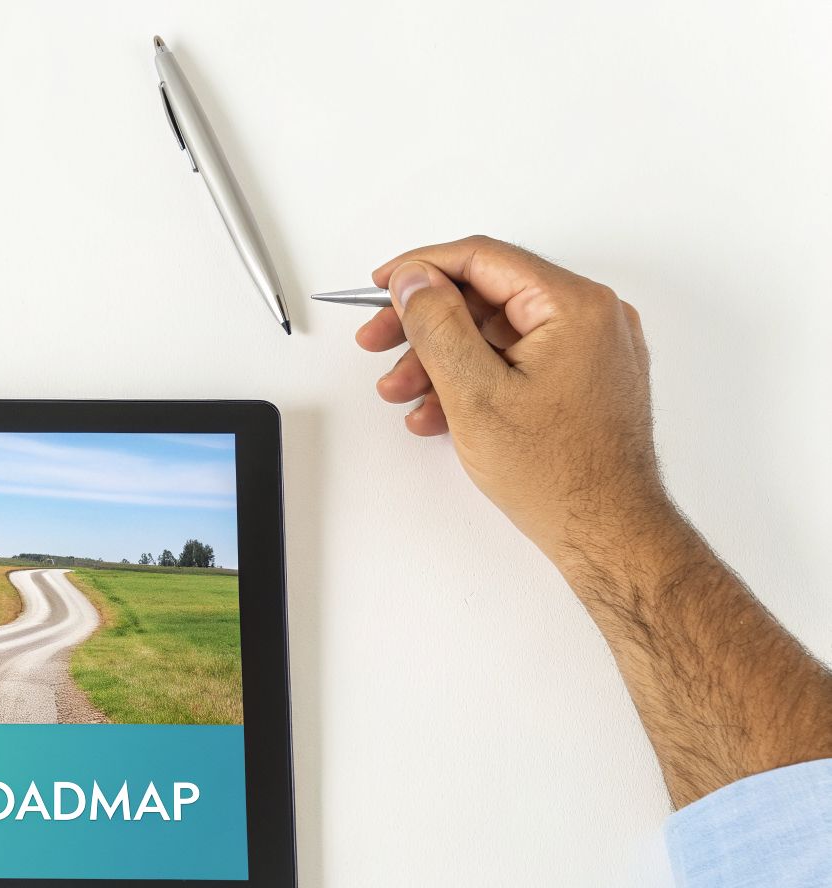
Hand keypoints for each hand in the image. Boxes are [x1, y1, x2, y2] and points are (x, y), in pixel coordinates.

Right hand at [355, 235, 677, 565]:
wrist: (606, 532)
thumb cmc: (557, 474)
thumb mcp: (474, 393)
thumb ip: (437, 324)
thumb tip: (414, 280)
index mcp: (574, 305)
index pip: (482, 258)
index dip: (421, 268)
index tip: (381, 287)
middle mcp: (591, 315)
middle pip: (486, 295)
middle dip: (424, 324)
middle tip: (376, 341)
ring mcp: (590, 346)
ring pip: (495, 331)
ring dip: (440, 357)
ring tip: (400, 392)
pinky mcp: (582, 375)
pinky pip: (515, 358)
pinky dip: (473, 377)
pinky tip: (437, 410)